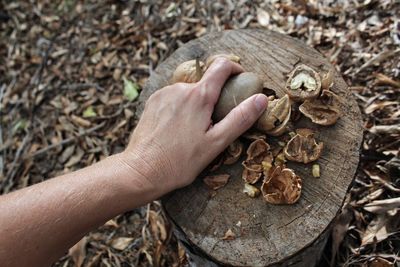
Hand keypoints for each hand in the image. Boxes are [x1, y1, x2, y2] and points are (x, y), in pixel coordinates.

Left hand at [120, 58, 267, 196]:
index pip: (222, 65)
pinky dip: (182, 107)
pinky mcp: (153, 102)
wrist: (142, 170)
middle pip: (205, 82)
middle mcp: (180, 88)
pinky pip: (174, 98)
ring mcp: (164, 94)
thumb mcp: (217, 143)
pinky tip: (178, 130)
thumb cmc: (181, 161)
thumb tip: (261, 99)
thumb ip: (240, 118)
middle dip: (215, 96)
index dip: (235, 68)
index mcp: (199, 96)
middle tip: (215, 122)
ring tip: (194, 131)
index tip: (240, 80)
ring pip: (189, 91)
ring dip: (197, 103)